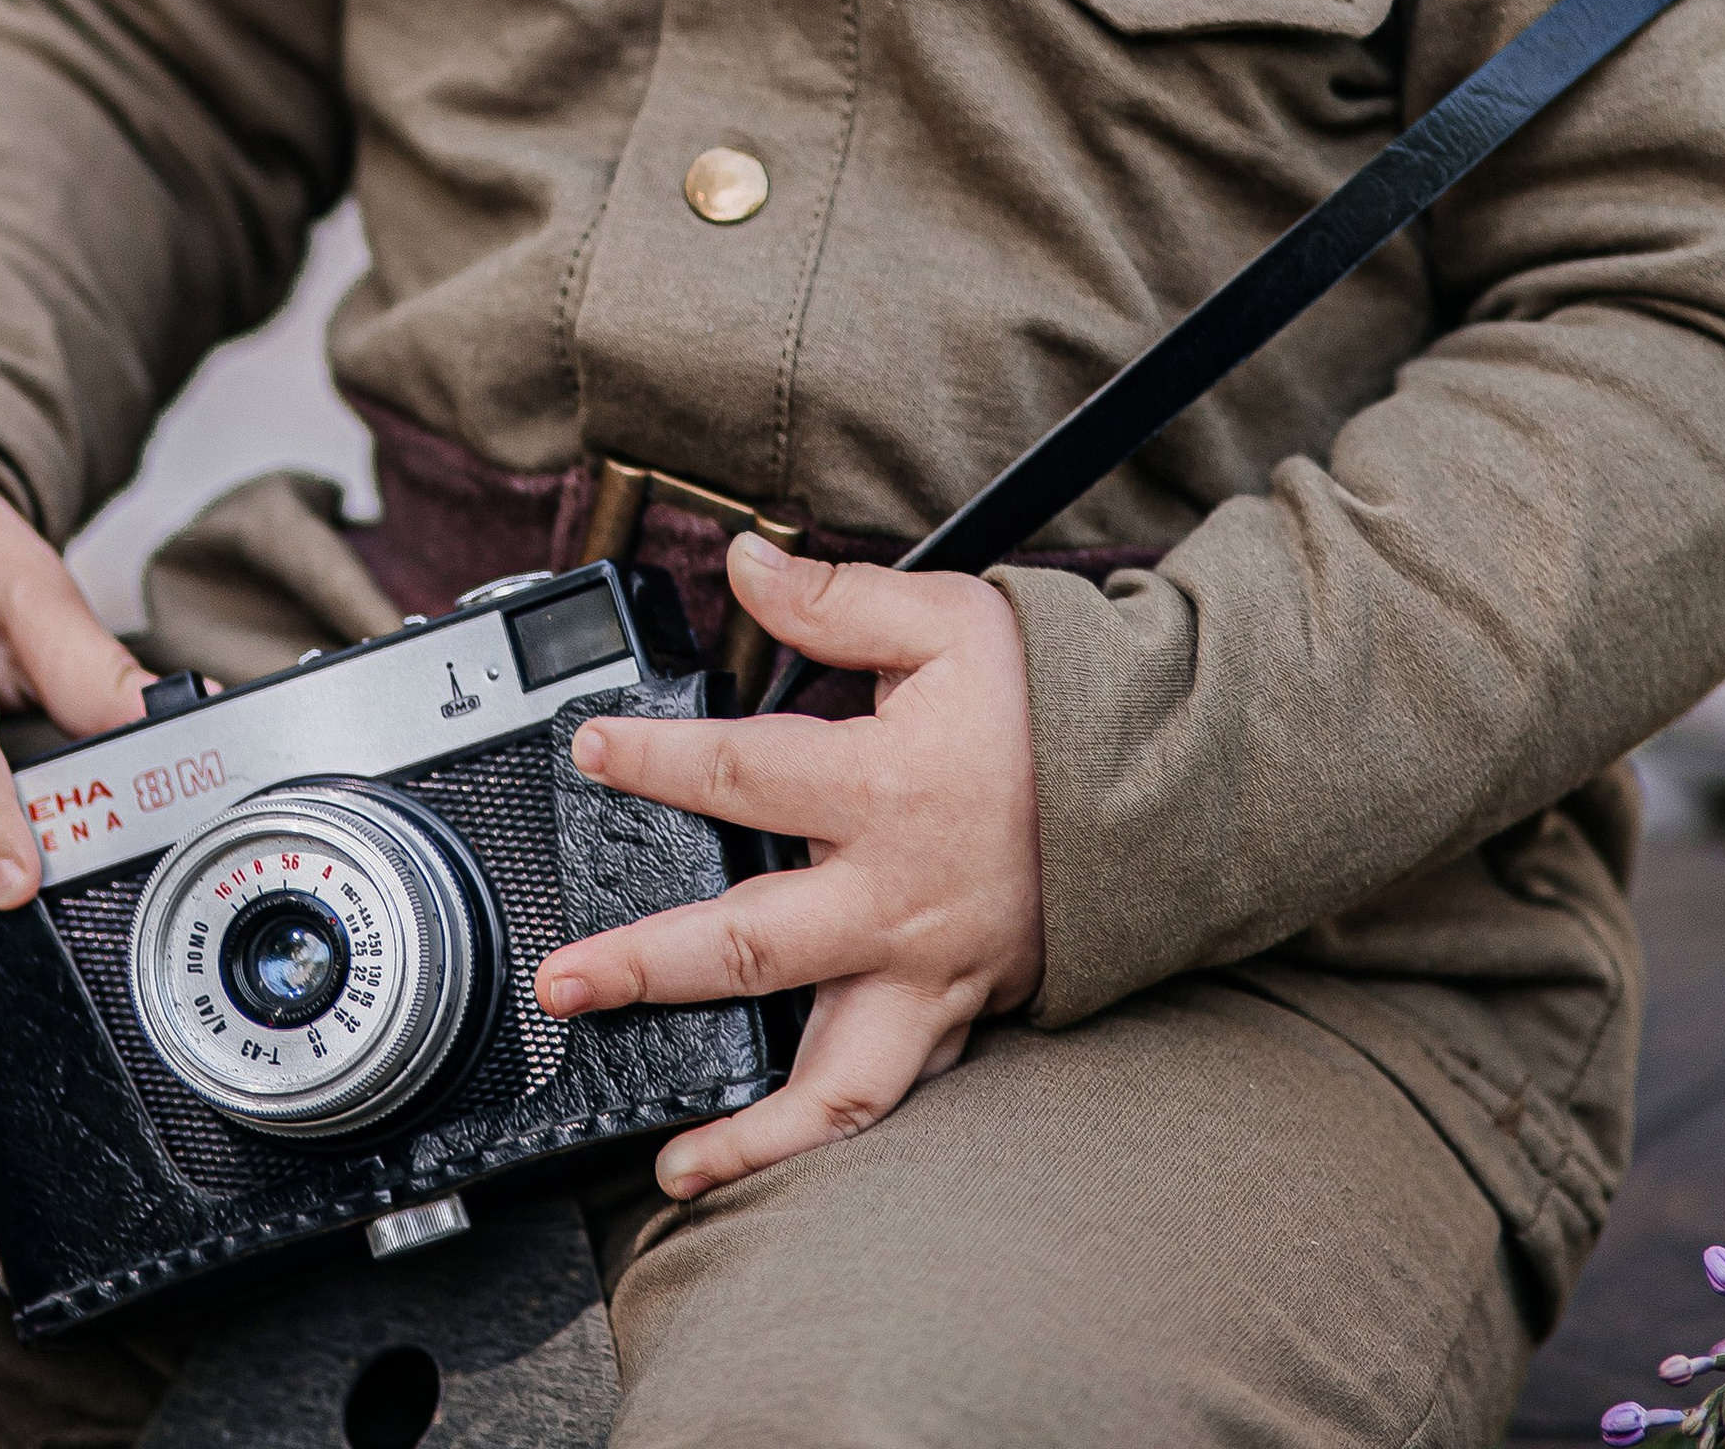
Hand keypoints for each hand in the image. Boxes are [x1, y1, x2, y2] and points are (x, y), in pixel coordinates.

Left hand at [532, 533, 1042, 1196]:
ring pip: (833, 1078)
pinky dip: (825, 1139)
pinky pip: (890, 1098)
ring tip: (670, 1161)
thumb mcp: (948, 621)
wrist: (1161, 783)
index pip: (740, 773)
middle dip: (645, 968)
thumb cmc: (1048, 702)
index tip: (590, 751)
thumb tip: (744, 563)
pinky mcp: (956, 1013)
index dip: (654, 760)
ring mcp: (927, 973)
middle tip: (562, 982)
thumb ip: (836, 600)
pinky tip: (764, 1157)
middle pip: (750, 949)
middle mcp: (896, 900)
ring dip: (747, 1129)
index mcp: (884, 792)